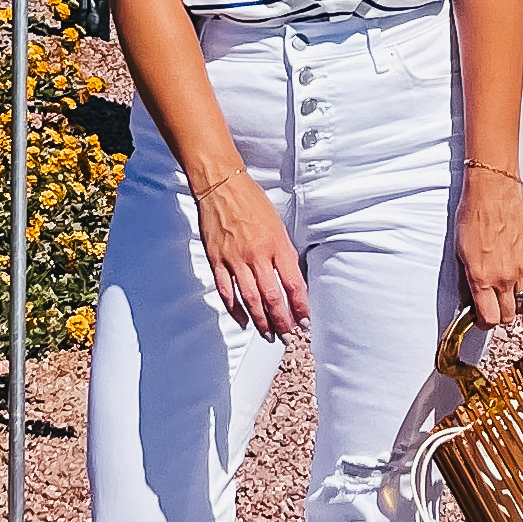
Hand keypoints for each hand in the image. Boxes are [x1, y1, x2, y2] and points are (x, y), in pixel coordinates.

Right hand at [196, 167, 308, 337]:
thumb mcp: (277, 224)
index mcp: (276, 244)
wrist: (222, 186)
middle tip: (288, 336)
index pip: (293, 283)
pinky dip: (236, 310)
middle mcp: (257, 254)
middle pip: (272, 297)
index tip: (305, 320)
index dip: (300, 306)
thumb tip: (291, 279)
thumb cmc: (251, 201)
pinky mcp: (217, 260)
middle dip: (282, 321)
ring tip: (269, 335)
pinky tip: (243, 321)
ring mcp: (235, 259)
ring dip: (261, 322)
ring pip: (251, 299)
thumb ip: (284, 252)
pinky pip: (227, 292)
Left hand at [457, 168, 522, 329]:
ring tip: (511, 304)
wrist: (492, 192)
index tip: (481, 320)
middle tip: (494, 309)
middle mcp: (503, 277)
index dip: (483, 323)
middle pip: (507, 315)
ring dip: (518, 309)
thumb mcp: (459, 253)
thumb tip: (468, 301)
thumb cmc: (473, 215)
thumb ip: (466, 282)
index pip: (488, 318)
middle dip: (499, 316)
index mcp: (481, 277)